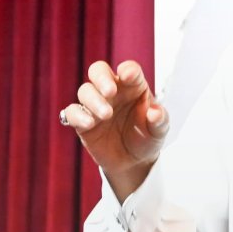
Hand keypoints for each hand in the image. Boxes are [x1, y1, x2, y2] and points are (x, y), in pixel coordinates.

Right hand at [62, 60, 168, 199]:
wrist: (133, 161)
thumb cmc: (147, 137)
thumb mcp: (159, 131)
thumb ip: (160, 120)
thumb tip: (155, 113)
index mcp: (133, 86)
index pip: (129, 70)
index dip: (128, 70)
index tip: (129, 75)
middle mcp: (112, 91)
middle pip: (98, 71)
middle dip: (102, 77)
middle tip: (110, 91)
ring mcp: (95, 105)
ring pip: (85, 91)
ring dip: (93, 100)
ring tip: (106, 115)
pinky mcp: (82, 122)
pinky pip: (72, 112)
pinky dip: (77, 115)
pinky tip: (89, 123)